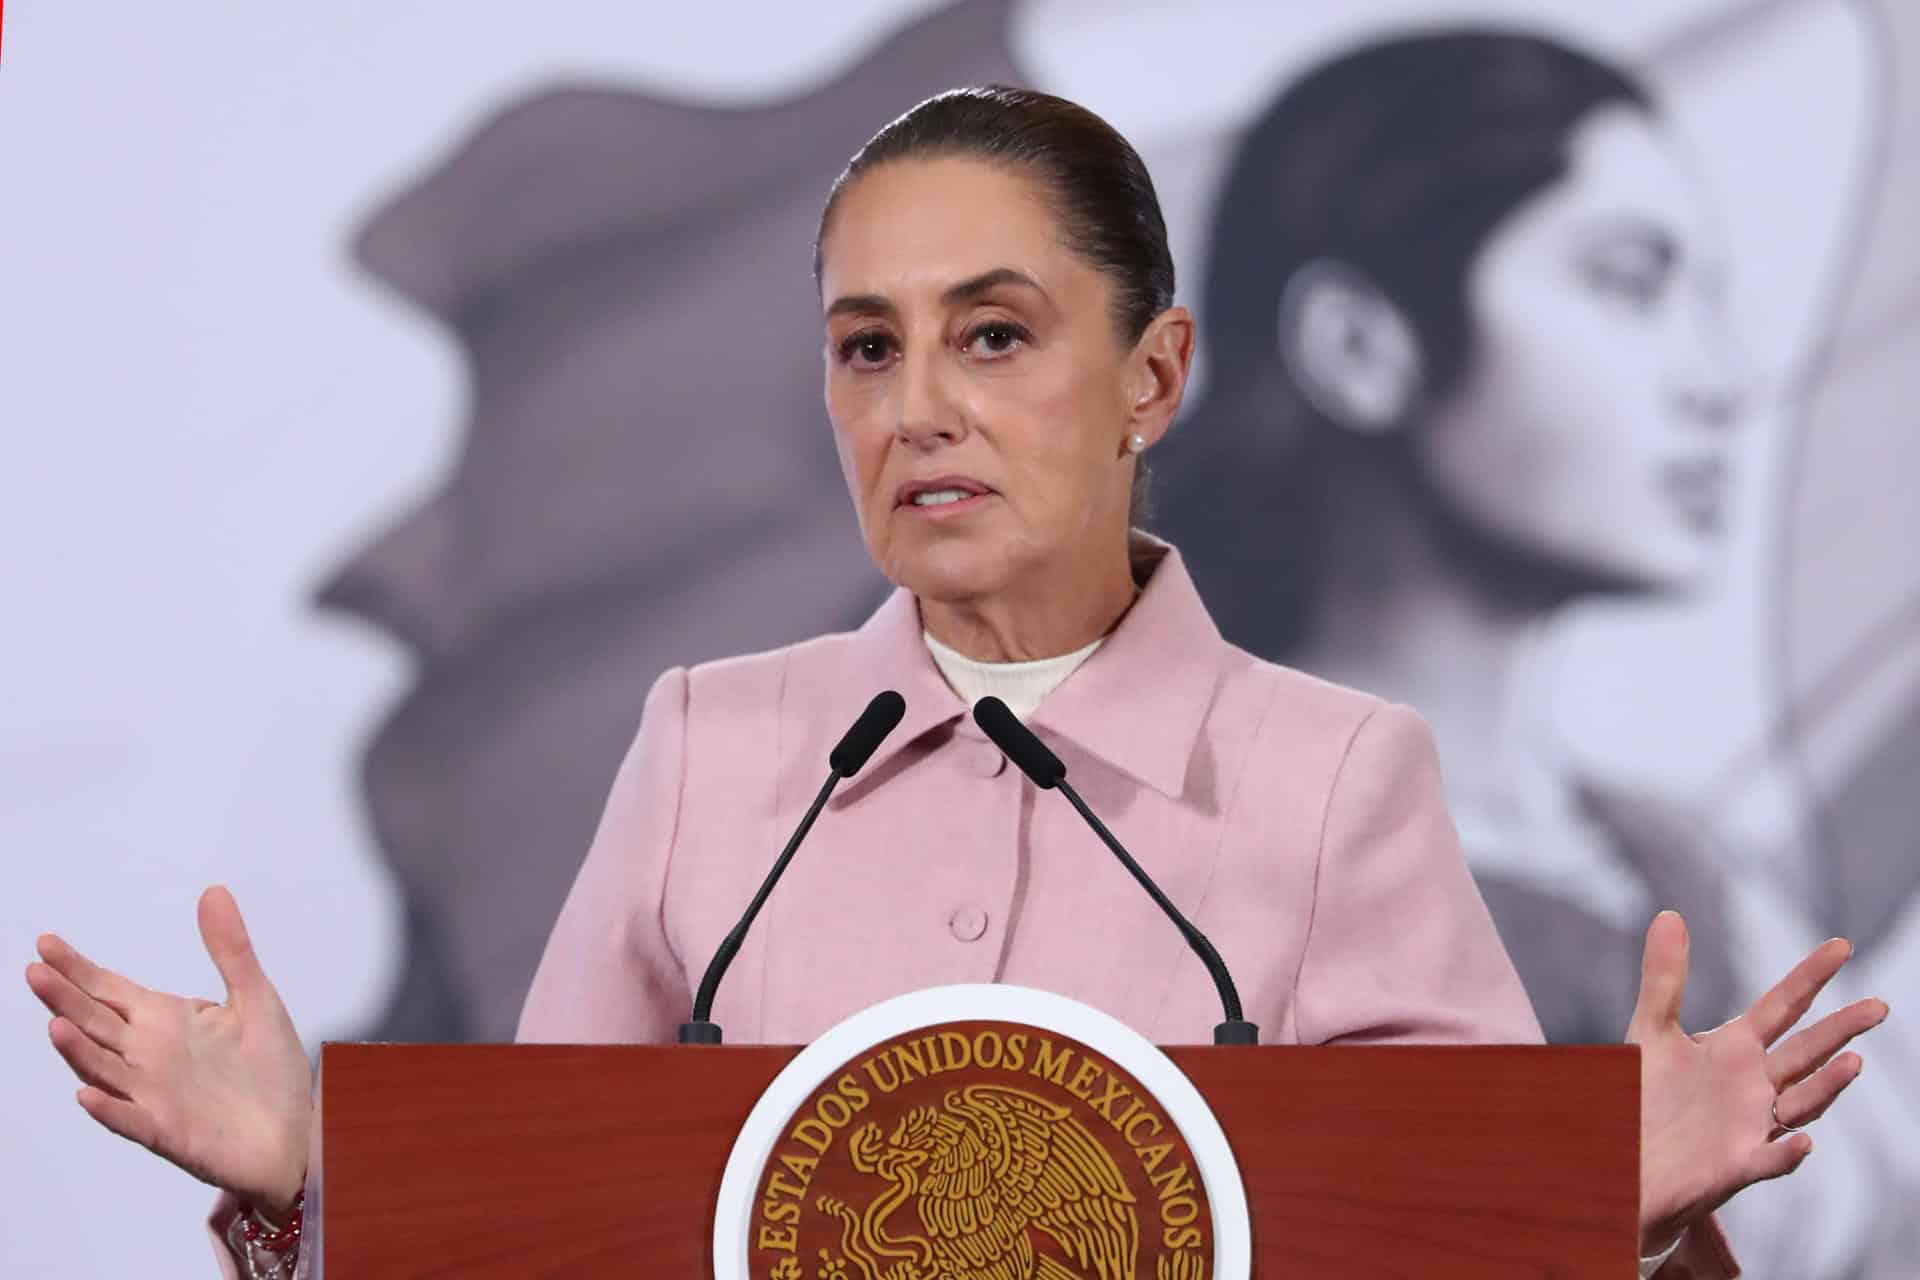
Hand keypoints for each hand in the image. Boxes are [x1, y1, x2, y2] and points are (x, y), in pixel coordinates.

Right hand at [24, 886, 312, 1215]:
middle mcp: (149, 1055)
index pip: (109, 990)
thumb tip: (213, 892)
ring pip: (104, 1070)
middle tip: (35, 972)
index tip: (47, 944)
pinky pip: (131, 1121)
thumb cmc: (270, 1070)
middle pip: (95, 1023)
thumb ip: (230, 949)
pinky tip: (89, 1094)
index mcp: (165, 1021)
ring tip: (56, 1026)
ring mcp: (154, 1095)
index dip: (78, 968)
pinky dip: (109, 1109)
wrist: (295, 1131)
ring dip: (79, 1051)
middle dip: (65, 999)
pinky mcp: (169, 1132)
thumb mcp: (255, 998)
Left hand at [1630, 910, 1888, 1254]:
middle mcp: (1754, 1084)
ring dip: (1828, 1086)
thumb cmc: (1647, 1094)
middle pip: (1806, 1052)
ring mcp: (1752, 1125)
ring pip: (1802, 1103)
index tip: (1842, 945)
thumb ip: (1665, 977)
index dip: (1810, 976)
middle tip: (1878, 1005)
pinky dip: (1789, 1154)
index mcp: (1736, 1047)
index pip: (1782, 1006)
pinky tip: (1804, 1143)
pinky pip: (1771, 1161)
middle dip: (1841, 1030)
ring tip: (1853, 1062)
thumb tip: (1670, 913)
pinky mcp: (1737, 1164)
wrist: (1629, 1156)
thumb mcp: (1651, 1029)